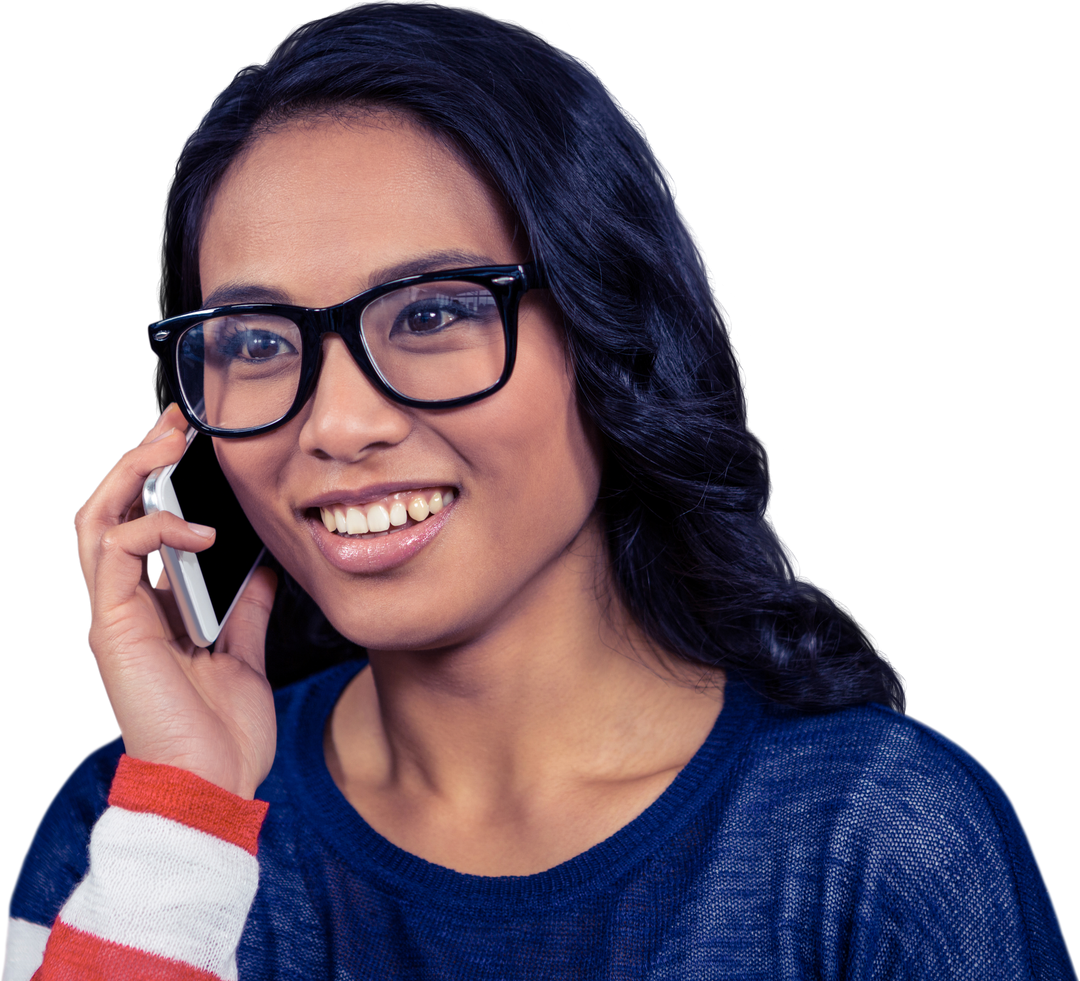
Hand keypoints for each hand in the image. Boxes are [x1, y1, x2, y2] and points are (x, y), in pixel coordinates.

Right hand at [73, 404, 277, 798]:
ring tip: (168, 443)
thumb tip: (268, 566)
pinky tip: (196, 529)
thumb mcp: (244, 652)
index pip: (140, 525)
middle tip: (174, 423)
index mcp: (152, 609)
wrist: (212, 785)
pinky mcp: (113, 626)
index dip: (159, 480)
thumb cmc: (223, 731)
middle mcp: (124, 605)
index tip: (193, 443)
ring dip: (131, 474)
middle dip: (138, 459)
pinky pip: (115, 555)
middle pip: (110, 511)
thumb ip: (248, 608)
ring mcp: (114, 614)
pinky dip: (153, 529)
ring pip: (96, 520)